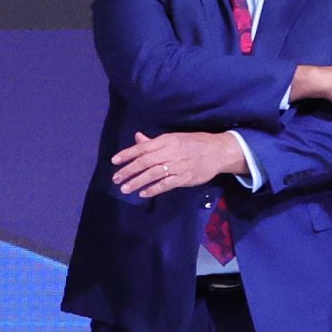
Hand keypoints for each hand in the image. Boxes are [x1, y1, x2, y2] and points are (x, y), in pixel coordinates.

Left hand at [109, 129, 251, 198]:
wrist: (217, 151)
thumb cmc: (193, 143)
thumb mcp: (173, 138)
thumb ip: (154, 142)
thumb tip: (137, 138)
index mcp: (165, 141)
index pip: (142, 148)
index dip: (127, 154)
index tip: (114, 161)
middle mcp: (169, 153)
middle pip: (145, 162)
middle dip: (128, 171)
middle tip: (116, 179)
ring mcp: (177, 166)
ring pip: (153, 174)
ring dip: (137, 182)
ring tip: (125, 188)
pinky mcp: (184, 178)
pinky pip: (166, 185)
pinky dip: (153, 189)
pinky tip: (143, 193)